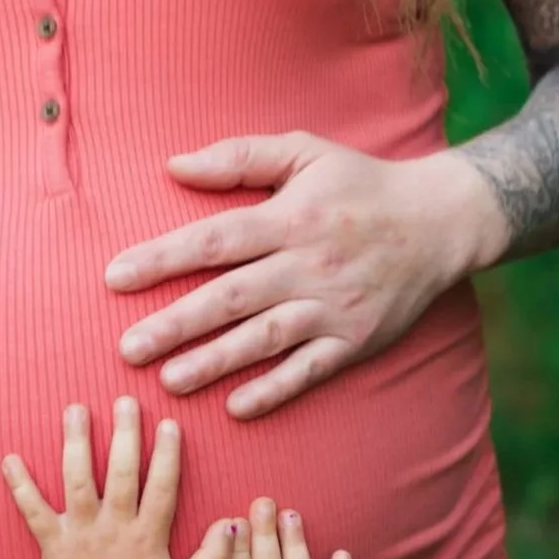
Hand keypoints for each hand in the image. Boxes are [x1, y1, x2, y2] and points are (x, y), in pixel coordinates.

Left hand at [1, 398, 235, 558]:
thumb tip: (231, 526)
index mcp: (148, 537)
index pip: (162, 486)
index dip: (167, 453)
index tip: (170, 423)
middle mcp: (114, 527)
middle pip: (121, 471)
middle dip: (124, 432)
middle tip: (125, 400)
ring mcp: (80, 533)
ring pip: (78, 479)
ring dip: (76, 442)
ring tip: (75, 410)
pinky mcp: (51, 543)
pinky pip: (32, 509)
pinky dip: (19, 484)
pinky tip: (10, 458)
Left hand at [103, 135, 497, 418]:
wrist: (441, 221)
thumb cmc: (361, 183)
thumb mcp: (306, 151)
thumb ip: (239, 157)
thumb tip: (174, 165)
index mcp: (289, 217)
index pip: (214, 240)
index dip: (163, 258)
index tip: (116, 277)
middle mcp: (307, 264)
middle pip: (231, 297)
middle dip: (176, 323)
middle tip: (127, 347)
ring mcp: (332, 306)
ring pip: (265, 338)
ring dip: (216, 362)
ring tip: (170, 380)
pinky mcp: (356, 339)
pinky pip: (311, 370)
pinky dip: (276, 389)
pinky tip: (237, 407)